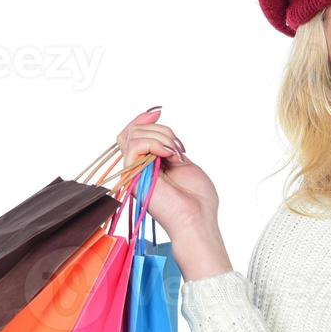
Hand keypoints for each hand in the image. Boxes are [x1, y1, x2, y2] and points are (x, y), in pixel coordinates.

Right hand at [117, 107, 232, 279]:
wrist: (198, 220)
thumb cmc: (198, 201)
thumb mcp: (184, 164)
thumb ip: (169, 147)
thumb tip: (159, 129)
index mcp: (149, 166)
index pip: (134, 135)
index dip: (143, 119)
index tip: (159, 111)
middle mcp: (138, 169)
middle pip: (133, 131)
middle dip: (161, 130)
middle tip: (178, 148)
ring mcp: (134, 173)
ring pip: (133, 135)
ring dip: (161, 137)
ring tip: (176, 155)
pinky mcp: (133, 176)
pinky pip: (135, 145)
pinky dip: (155, 143)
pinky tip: (170, 156)